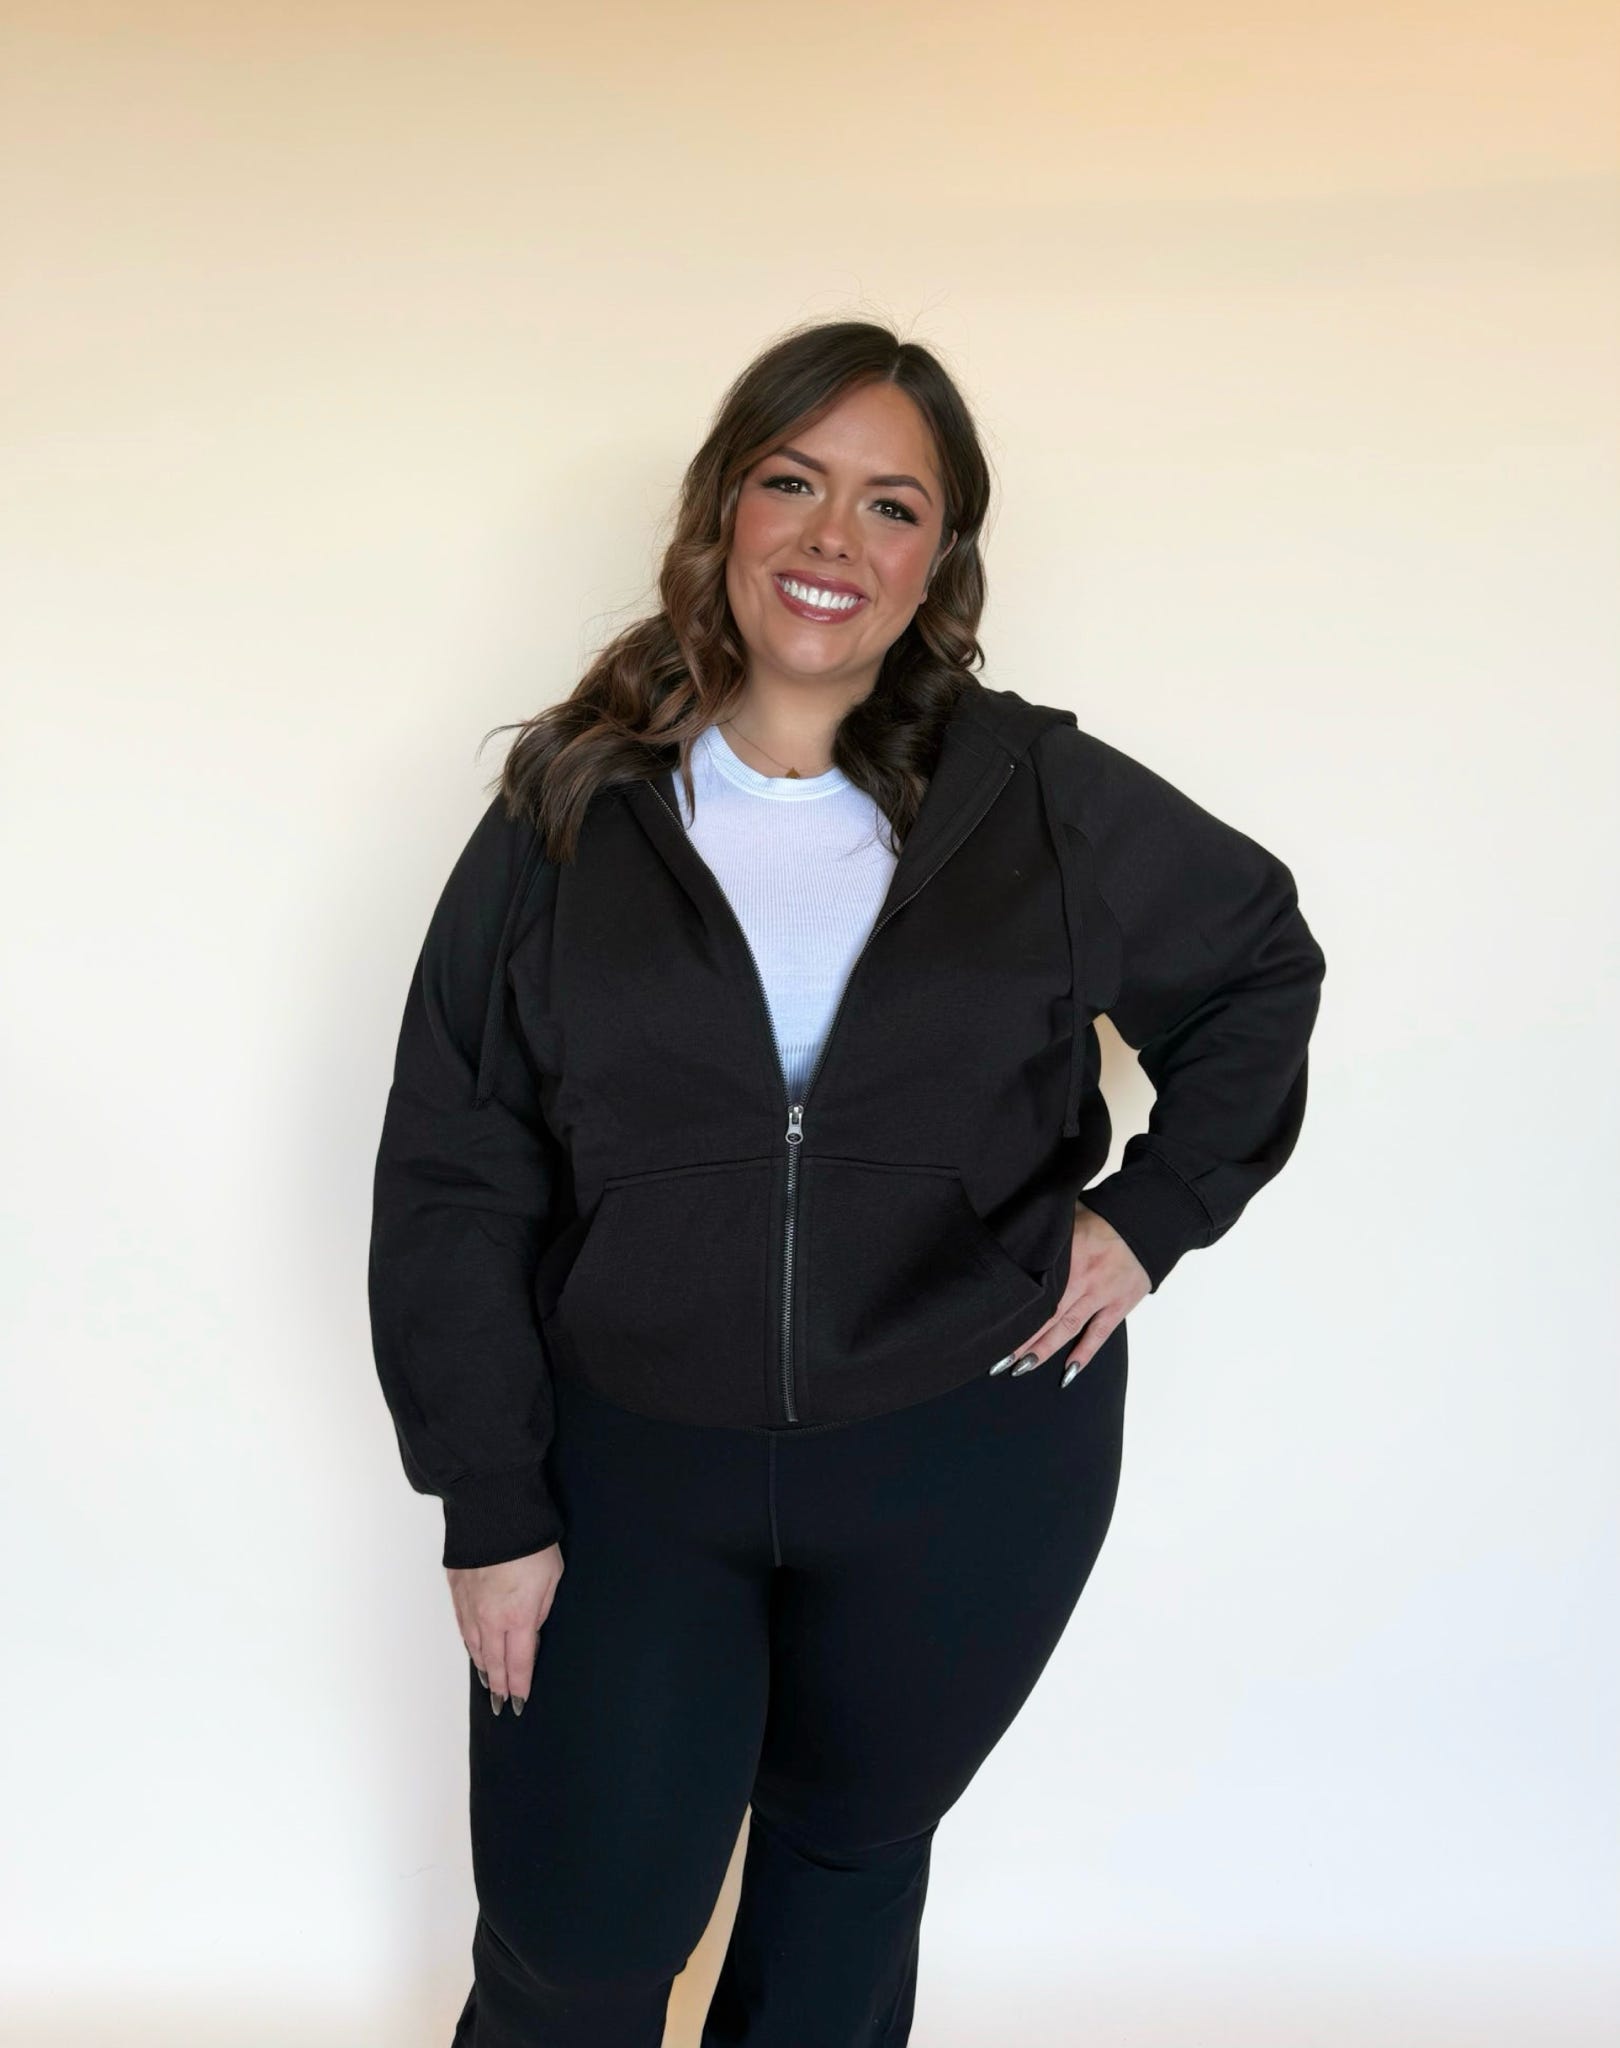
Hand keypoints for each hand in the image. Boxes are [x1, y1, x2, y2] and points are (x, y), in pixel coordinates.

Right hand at [447, 1542, 564, 1715]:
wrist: (494, 1512)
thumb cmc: (530, 1541)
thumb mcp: (552, 1578)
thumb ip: (542, 1609)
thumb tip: (532, 1629)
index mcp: (517, 1617)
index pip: (518, 1662)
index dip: (520, 1685)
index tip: (520, 1702)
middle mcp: (489, 1618)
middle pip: (494, 1661)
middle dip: (499, 1686)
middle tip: (501, 1705)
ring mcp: (470, 1605)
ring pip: (475, 1647)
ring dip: (483, 1668)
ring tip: (488, 1684)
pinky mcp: (457, 1590)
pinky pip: (463, 1627)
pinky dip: (470, 1644)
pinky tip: (473, 1650)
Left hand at [989, 1203, 1149, 1386]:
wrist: (1146, 1224)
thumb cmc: (1103, 1218)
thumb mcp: (1069, 1217)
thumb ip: (1044, 1233)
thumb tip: (1013, 1239)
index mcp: (1067, 1257)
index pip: (1035, 1290)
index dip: (1014, 1311)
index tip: (994, 1328)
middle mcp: (1082, 1279)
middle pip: (1046, 1315)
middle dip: (1022, 1339)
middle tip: (999, 1361)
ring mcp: (1102, 1294)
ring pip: (1068, 1328)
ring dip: (1044, 1350)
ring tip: (1022, 1368)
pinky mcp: (1120, 1305)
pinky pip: (1099, 1334)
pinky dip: (1084, 1354)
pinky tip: (1068, 1373)